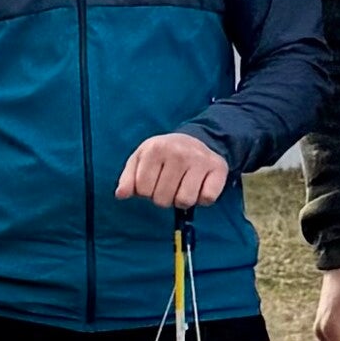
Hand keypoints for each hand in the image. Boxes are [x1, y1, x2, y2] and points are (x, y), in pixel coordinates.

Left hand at [115, 132, 229, 209]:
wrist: (198, 139)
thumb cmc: (165, 154)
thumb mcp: (141, 159)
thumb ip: (128, 178)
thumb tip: (121, 195)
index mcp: (155, 149)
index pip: (143, 190)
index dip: (147, 191)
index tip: (154, 180)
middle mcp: (178, 153)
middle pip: (163, 199)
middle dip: (164, 197)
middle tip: (171, 183)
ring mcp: (199, 160)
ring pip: (184, 201)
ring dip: (182, 200)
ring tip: (184, 186)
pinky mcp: (218, 168)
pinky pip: (207, 198)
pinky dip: (202, 199)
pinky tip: (200, 186)